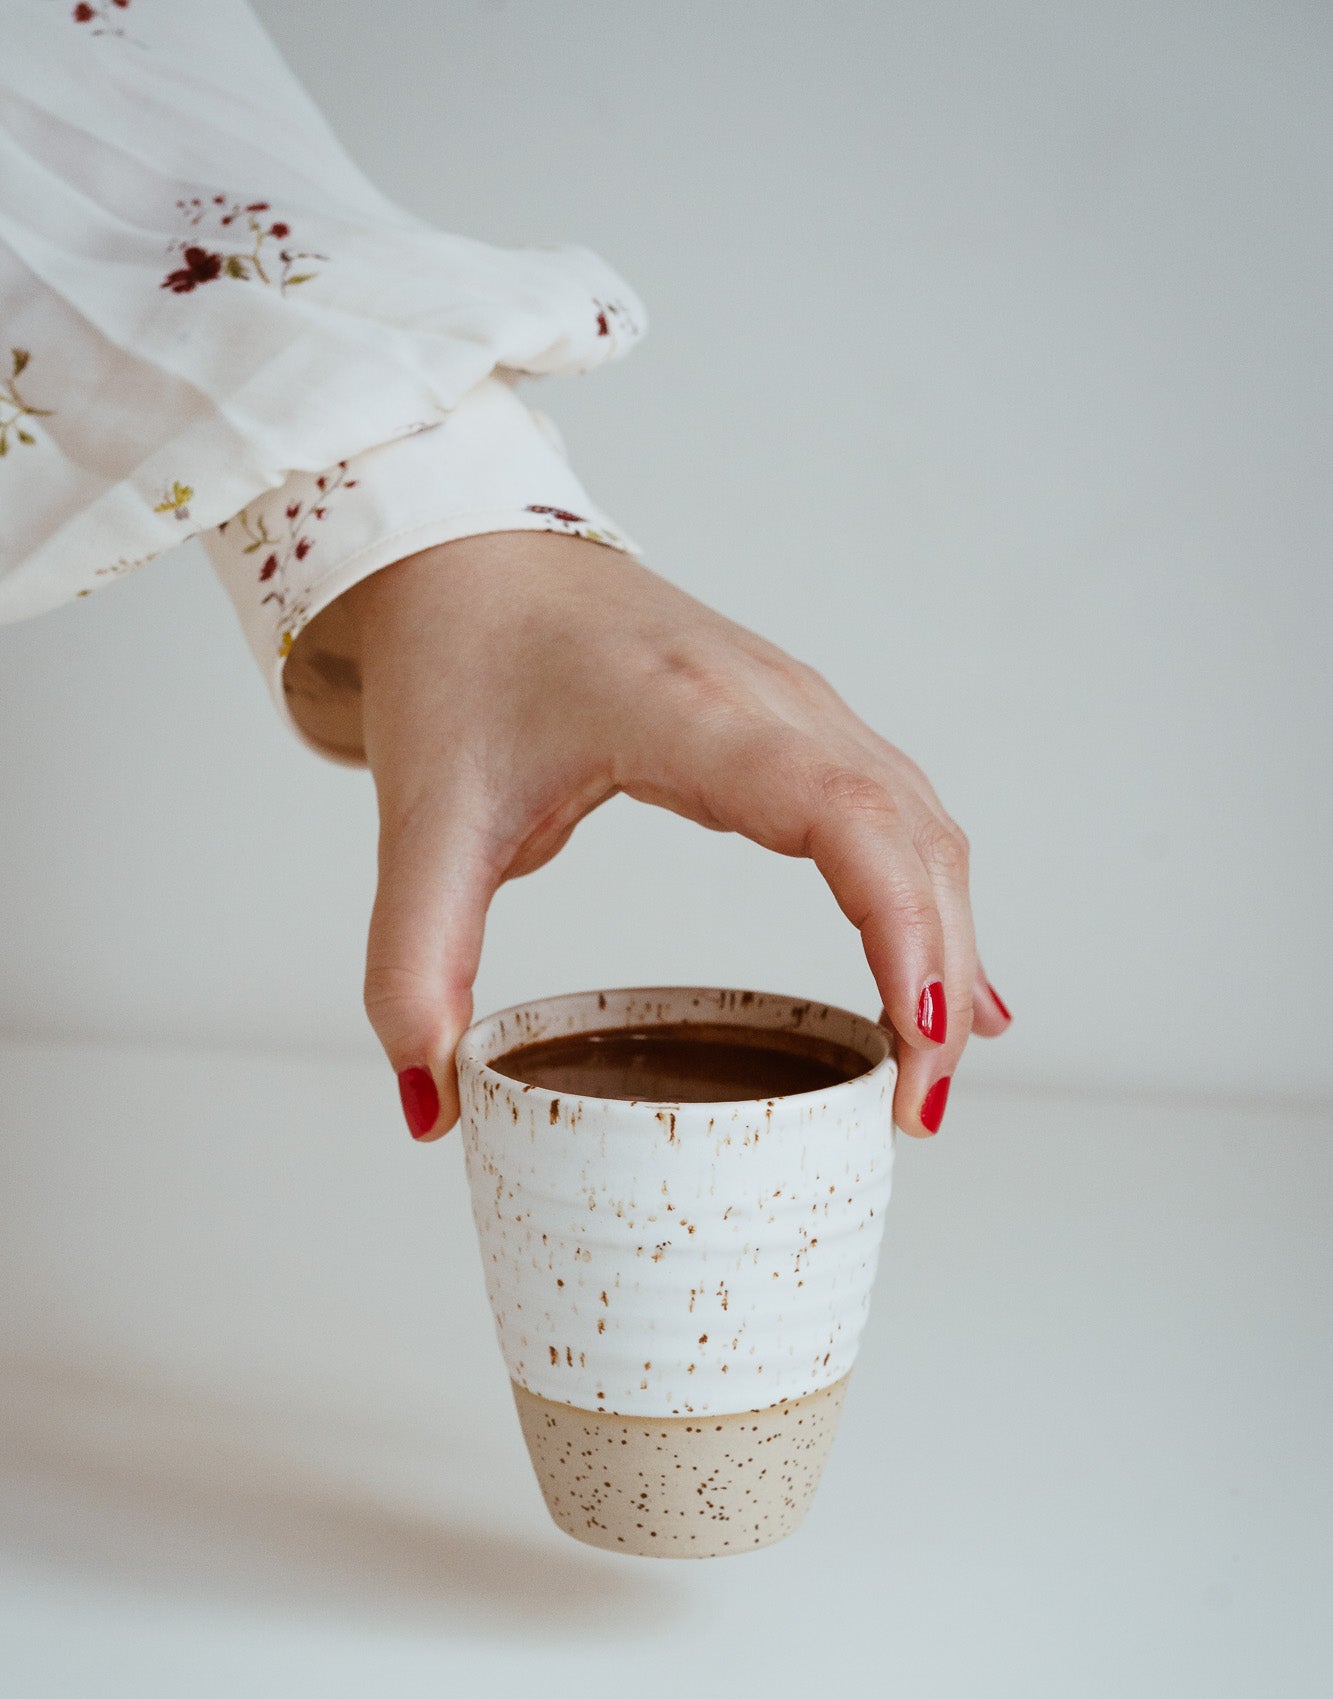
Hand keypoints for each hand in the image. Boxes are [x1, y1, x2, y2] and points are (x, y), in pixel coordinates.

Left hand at [298, 531, 1010, 1139]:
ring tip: (932, 1072)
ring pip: (921, 828)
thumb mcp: (422, 825)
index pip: (843, 813)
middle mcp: (770, 699)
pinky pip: (898, 815)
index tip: (913, 1041)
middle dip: (937, 979)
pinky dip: (930, 902)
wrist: (466, 555)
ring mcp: (796, 704)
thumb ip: (412, 968)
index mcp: (686, 712)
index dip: (901, 929)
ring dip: (945, 945)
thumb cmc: (458, 662)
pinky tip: (947, 987)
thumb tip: (430, 1109)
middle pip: (911, 839)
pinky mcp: (795, 722)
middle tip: (915, 1113)